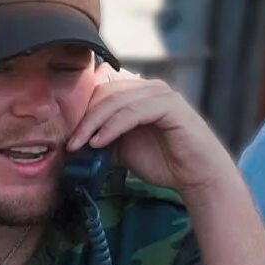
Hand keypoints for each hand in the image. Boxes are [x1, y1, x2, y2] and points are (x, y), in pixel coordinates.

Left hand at [67, 68, 237, 202]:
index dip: (82, 108)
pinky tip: (100, 142)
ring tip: (81, 145)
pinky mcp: (170, 106)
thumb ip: (103, 139)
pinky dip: (113, 126)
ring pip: (116, 100)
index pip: (101, 89)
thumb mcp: (124, 149)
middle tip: (71, 142)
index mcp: (138, 94)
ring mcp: (161, 94)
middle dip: (83, 117)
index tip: (68, 134)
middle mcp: (149, 87)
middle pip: (105, 91)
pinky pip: (133, 111)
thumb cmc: (164, 162)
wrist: (196, 177)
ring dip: (93, 123)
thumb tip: (73, 143)